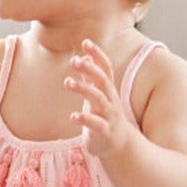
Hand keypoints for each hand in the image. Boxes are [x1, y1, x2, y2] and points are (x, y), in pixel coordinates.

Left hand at [66, 40, 132, 159]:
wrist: (119, 145)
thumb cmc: (104, 116)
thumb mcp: (98, 95)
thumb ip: (91, 78)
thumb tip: (85, 57)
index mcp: (108, 90)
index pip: (105, 69)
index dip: (97, 55)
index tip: (86, 42)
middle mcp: (111, 100)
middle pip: (103, 81)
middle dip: (90, 70)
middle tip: (74, 60)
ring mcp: (109, 116)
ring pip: (99, 100)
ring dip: (84, 90)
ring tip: (67, 82)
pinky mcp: (104, 132)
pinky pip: (95, 124)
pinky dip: (85, 119)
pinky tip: (73, 116)